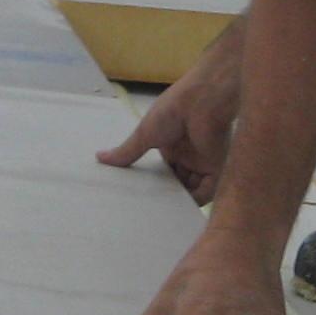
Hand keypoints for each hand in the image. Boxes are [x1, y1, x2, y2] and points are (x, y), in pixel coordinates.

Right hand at [98, 47, 241, 202]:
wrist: (201, 101)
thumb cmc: (172, 111)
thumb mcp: (144, 134)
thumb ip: (126, 151)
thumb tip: (99, 157)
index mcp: (172, 144)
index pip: (163, 169)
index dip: (153, 181)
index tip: (140, 194)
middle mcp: (188, 154)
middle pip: (178, 180)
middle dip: (166, 193)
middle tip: (150, 209)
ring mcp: (202, 161)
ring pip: (192, 187)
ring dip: (180, 198)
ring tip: (162, 213)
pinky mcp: (215, 167)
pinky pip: (207, 190)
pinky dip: (195, 199)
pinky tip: (180, 208)